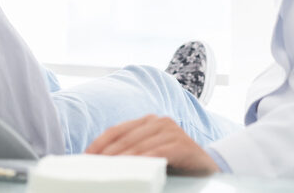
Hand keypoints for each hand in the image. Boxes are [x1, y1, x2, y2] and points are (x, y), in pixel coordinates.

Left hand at [85, 115, 219, 175]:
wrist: (209, 170)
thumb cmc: (175, 165)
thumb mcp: (151, 155)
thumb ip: (132, 154)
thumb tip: (102, 163)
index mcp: (147, 121)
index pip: (116, 130)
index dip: (99, 143)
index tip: (84, 157)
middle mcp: (159, 121)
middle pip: (125, 137)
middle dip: (106, 154)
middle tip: (92, 168)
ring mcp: (172, 131)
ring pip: (139, 145)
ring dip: (121, 159)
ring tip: (107, 171)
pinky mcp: (182, 144)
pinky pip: (157, 152)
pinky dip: (143, 161)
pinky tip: (132, 170)